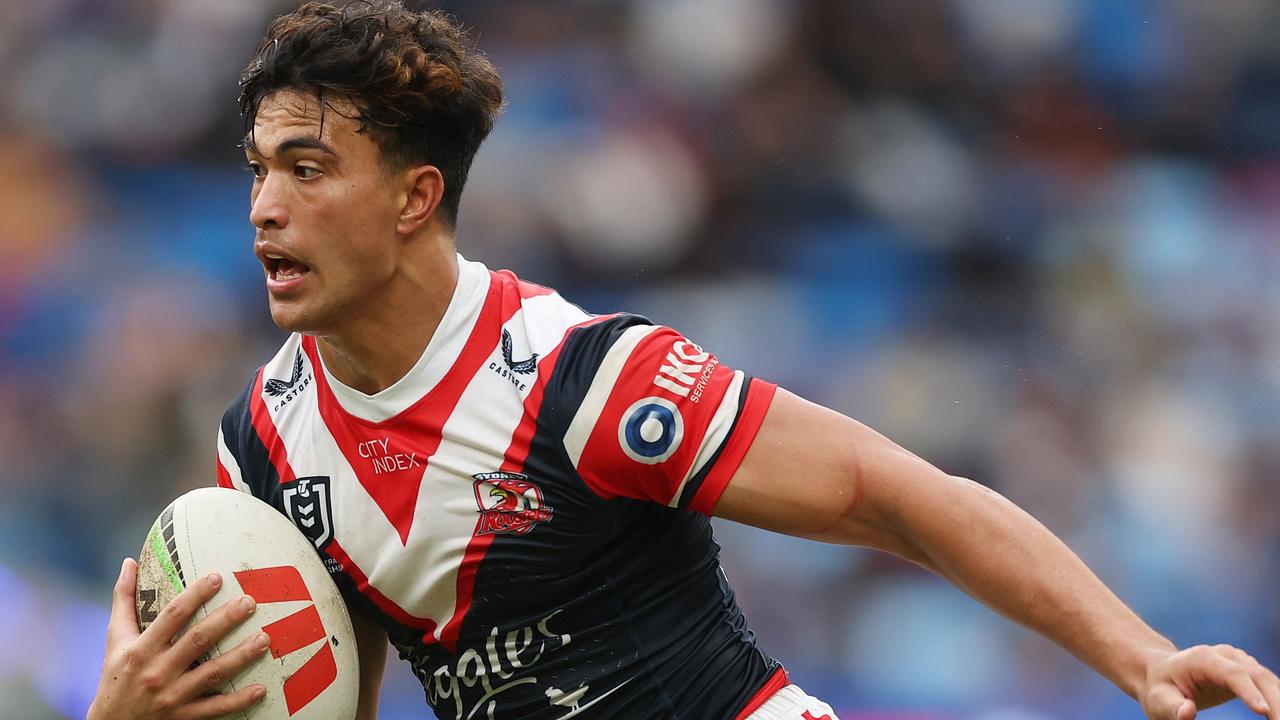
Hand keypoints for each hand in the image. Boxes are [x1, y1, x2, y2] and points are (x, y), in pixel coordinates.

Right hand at [87, 558, 270, 719]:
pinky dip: (238, 700)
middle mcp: (157, 672)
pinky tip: (261, 688)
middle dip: (225, 620)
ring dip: (241, 656)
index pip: (171, 616)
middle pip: (197, 641)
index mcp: (141, 649)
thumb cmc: (115, 676)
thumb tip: (129, 562)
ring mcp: (172, 696)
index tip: (217, 577)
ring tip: (264, 638)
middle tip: (250, 602)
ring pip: (212, 673)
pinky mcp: (183, 717)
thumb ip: (124, 601)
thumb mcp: (114, 639)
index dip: (194, 595)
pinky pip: (215, 708)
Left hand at [1141, 644, 1279, 719]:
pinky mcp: (1247, 672)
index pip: (1232, 673)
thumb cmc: (1160, 689)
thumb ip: (1172, 707)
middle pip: (1257, 676)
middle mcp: (1225, 655)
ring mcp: (1239, 661)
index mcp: (1202, 659)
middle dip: (1275, 701)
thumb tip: (1188, 712)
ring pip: (1268, 680)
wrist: (1162, 674)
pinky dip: (1277, 700)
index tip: (1263, 711)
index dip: (1249, 691)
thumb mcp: (1158, 700)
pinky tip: (1278, 716)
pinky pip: (1268, 685)